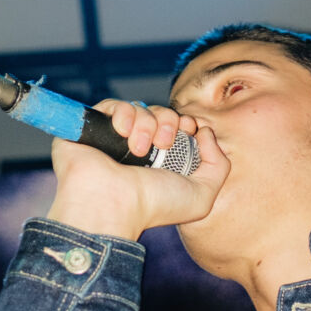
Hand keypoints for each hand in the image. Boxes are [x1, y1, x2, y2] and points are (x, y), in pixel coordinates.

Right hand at [46, 100, 229, 239]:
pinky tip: (122, 133)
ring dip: (146, 123)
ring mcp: (114, 140)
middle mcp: (139, 150)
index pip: (177, 126)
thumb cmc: (155, 206)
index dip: (186, 123)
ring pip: (139, 108)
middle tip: (163, 144)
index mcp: (162, 162)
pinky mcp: (91, 130)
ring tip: (139, 149)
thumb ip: (218, 165)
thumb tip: (204, 132)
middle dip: (169, 122)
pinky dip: (122, 114)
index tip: (188, 132)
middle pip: (161, 113)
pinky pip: (111, 105)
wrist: (115, 205)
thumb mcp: (201, 196)